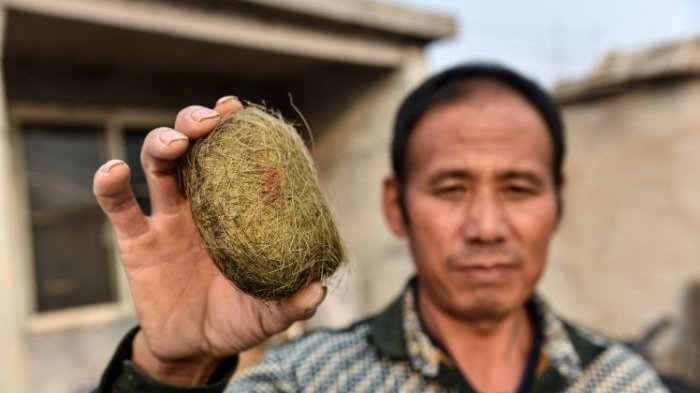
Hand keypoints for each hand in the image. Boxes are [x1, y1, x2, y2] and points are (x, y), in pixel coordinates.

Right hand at [93, 96, 325, 385]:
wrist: (194, 348)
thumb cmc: (238, 319)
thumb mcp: (269, 313)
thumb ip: (292, 302)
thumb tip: (318, 288)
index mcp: (237, 210)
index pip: (236, 159)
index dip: (235, 131)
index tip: (238, 109)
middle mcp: (201, 205)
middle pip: (193, 147)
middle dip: (196, 123)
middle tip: (208, 121)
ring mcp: (167, 220)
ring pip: (158, 165)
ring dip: (162, 143)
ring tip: (175, 143)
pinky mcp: (137, 242)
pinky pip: (119, 208)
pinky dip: (111, 186)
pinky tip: (114, 171)